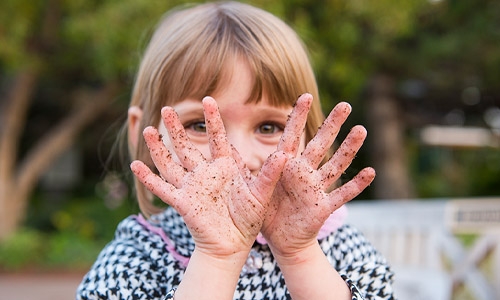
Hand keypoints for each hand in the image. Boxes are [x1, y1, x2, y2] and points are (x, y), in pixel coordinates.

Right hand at [130, 97, 286, 257]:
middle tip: (167, 108)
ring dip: (159, 148)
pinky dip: (148, 178)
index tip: (207, 99)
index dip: (212, 119)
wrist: (234, 245)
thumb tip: (285, 155)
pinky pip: (162, 188)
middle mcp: (205, 174)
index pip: (216, 137)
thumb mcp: (261, 193)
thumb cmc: (249, 219)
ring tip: (148, 129)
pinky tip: (134, 165)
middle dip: (177, 128)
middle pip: (187, 146)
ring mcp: (191, 187)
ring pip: (171, 163)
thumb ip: (270, 174)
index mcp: (224, 167)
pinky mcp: (183, 203)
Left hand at [260, 93, 374, 256]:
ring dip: (348, 149)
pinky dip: (356, 185)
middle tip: (346, 105)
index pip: (292, 136)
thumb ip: (244, 167)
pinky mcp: (323, 207)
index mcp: (286, 166)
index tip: (305, 95)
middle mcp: (304, 172)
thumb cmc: (267, 210)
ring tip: (361, 130)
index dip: (298, 117)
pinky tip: (370, 172)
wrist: (280, 240)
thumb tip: (227, 147)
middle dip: (332, 125)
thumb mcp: (253, 188)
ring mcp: (316, 188)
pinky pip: (342, 194)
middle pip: (320, 144)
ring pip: (335, 165)